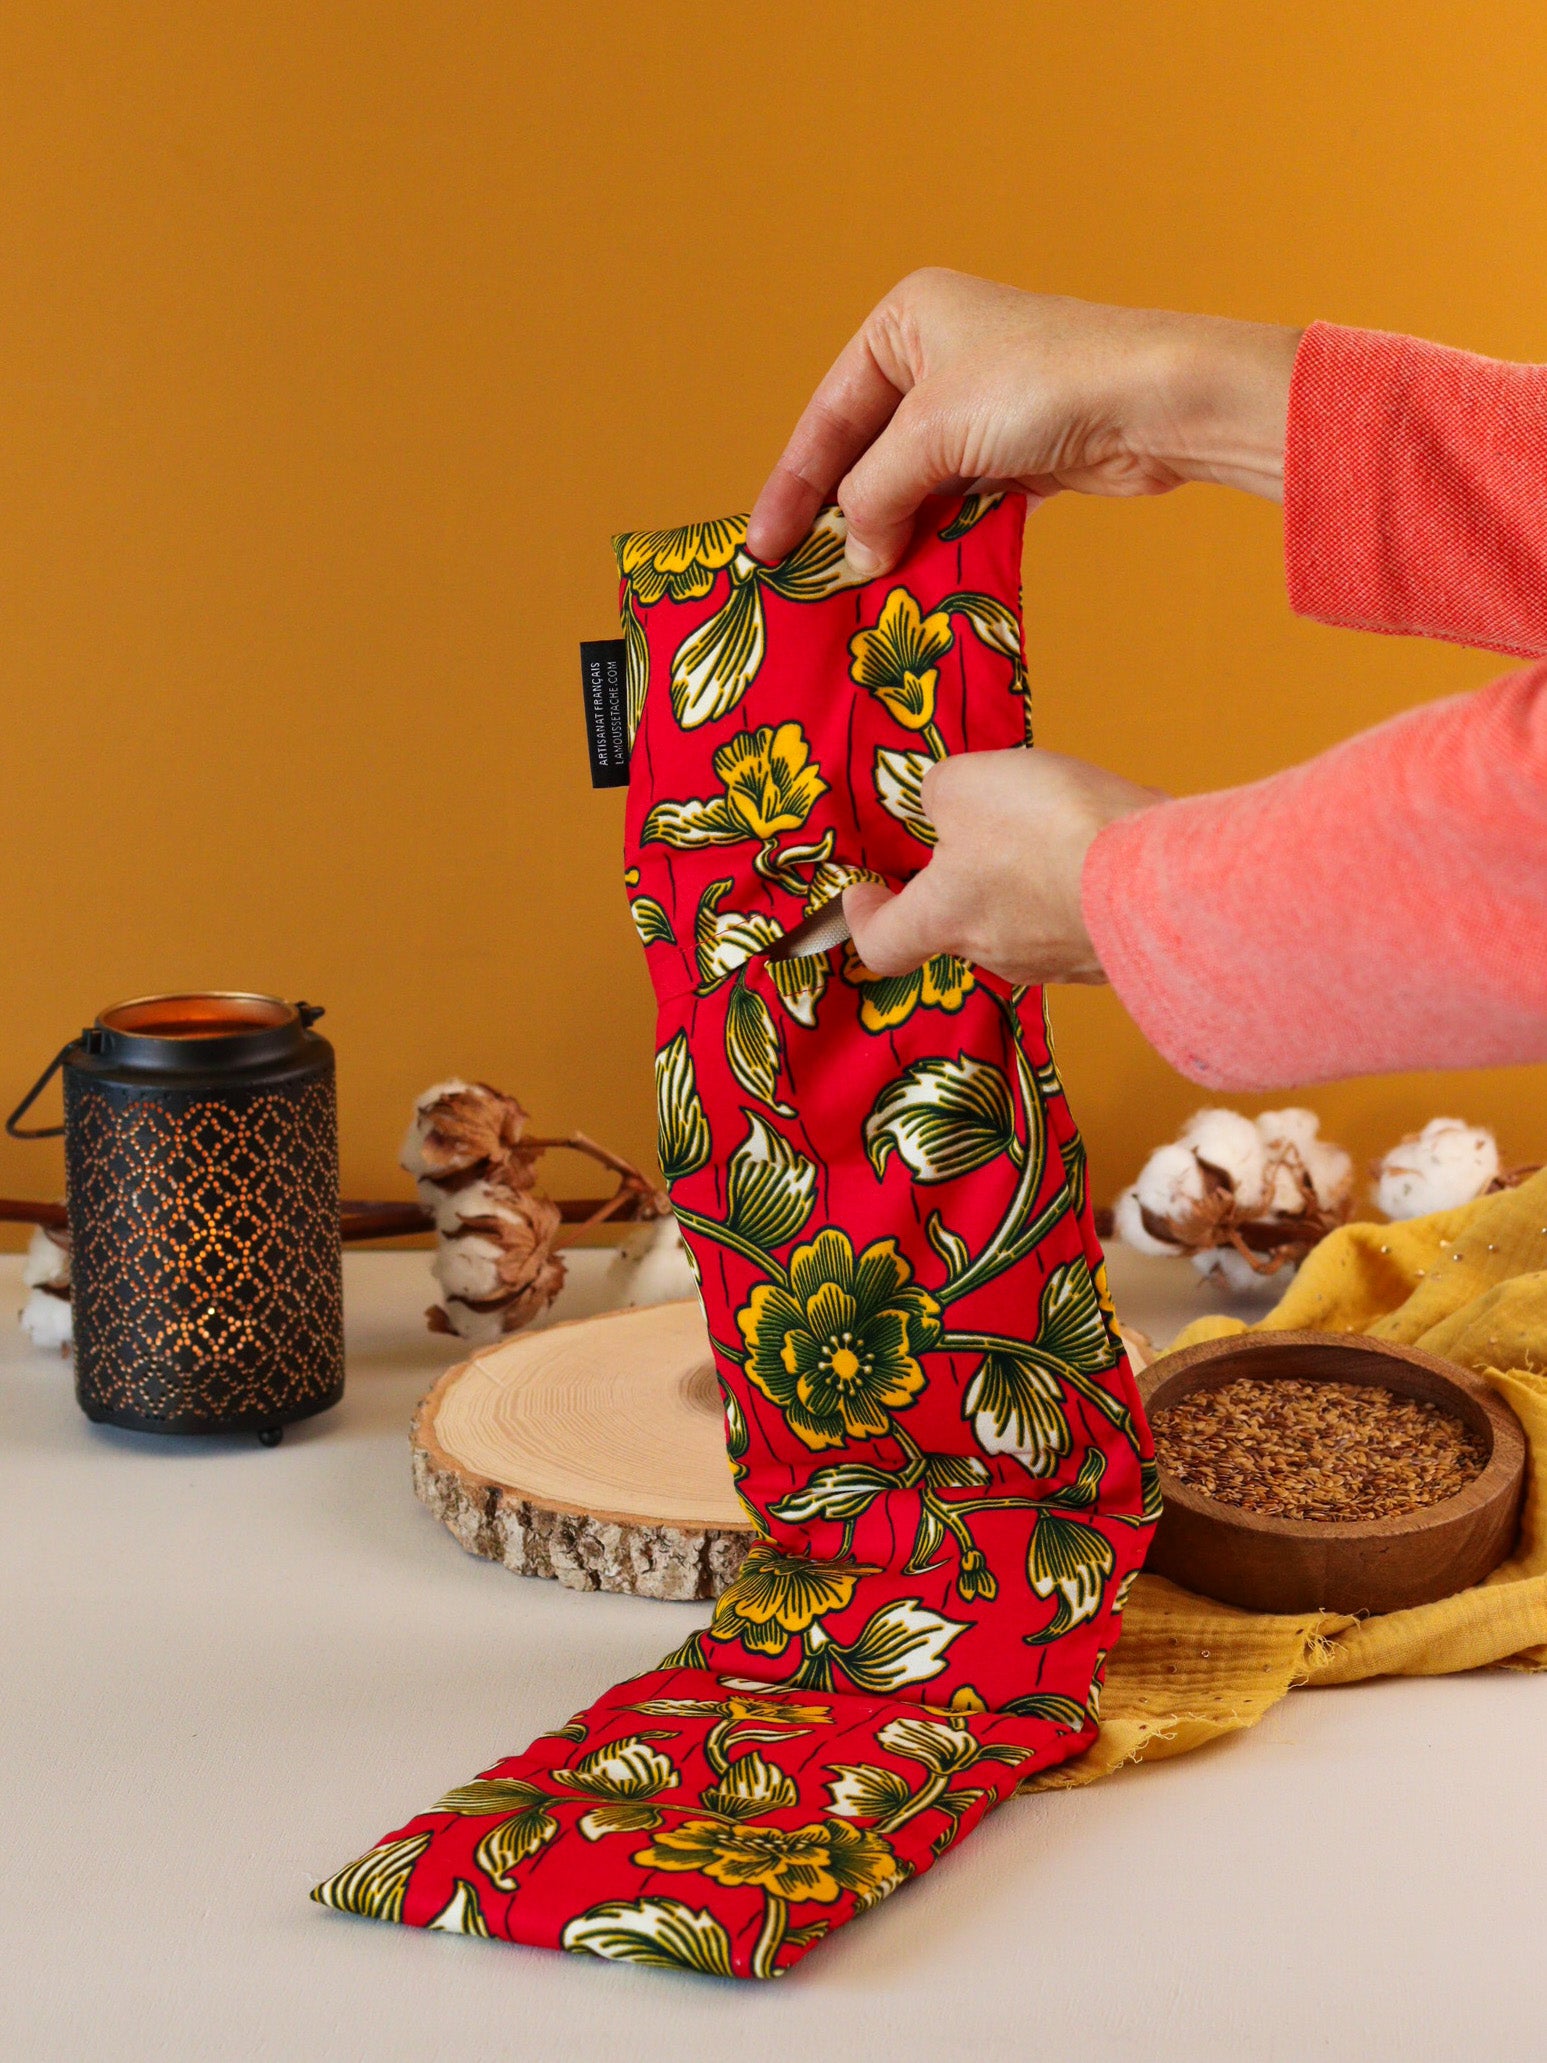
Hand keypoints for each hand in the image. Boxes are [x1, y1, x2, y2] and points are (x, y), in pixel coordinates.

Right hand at [746, 270, 1300, 578]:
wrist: (1155, 402)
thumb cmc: (1040, 385)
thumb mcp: (930, 435)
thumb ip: (875, 495)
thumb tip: (854, 555)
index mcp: (904, 323)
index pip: (828, 416)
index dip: (791, 487)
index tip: (764, 547)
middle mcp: (939, 356)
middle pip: (867, 452)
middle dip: (842, 515)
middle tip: (804, 577)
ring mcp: (981, 407)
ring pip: (913, 484)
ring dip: (890, 534)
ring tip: (857, 586)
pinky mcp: (1019, 453)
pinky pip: (957, 504)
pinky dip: (937, 538)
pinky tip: (914, 574)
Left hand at [843, 748, 1163, 986]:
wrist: (1159, 880)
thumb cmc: (1047, 834)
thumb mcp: (966, 783)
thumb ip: (941, 793)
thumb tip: (943, 802)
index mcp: (943, 920)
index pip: (882, 944)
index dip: (864, 918)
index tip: (863, 894)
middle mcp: (995, 953)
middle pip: (958, 924)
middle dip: (960, 881)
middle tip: (976, 830)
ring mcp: (1057, 961)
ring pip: (1022, 919)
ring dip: (1026, 878)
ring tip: (1051, 824)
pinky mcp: (1109, 955)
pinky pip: (1077, 917)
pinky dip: (1077, 885)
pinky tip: (1098, 844)